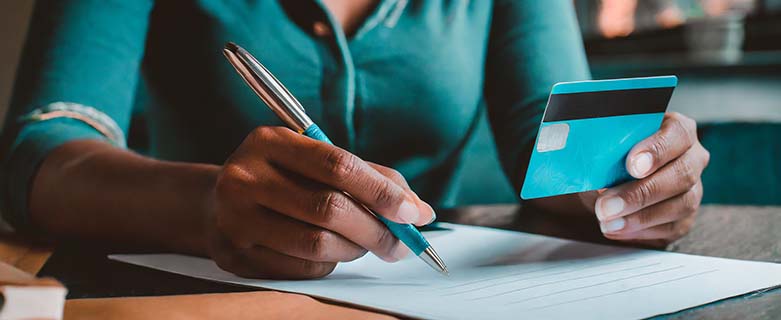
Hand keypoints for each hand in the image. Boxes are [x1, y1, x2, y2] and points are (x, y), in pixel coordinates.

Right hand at [205, 127, 433, 278]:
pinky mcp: (234, 256)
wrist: (216, 203)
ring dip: (354, 249)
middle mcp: (245, 177)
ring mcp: (234, 218)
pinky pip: (301, 268)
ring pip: (317, 244)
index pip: (337, 164)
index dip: (380, 191)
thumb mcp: (318, 162)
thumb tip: (420, 212)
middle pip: (329, 208)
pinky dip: (329, 264)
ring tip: (364, 243)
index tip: (412, 213)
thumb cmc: (285, 179)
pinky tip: (330, 253)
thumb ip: (371, 177)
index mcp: (270, 141)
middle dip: (376, 229)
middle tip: (402, 243)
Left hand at [594, 112, 709, 245]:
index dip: (656, 150)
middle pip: (681, 175)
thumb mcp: (605, 148)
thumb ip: (607, 151)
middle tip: (607, 205)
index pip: (678, 135)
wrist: (606, 183)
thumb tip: (594, 166)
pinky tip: (618, 229)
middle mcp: (692, 157)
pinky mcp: (685, 216)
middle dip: (641, 193)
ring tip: (608, 222)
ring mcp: (693, 188)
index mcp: (676, 130)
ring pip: (680, 204)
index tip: (632, 166)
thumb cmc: (610, 157)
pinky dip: (642, 230)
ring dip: (640, 217)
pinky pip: (672, 226)